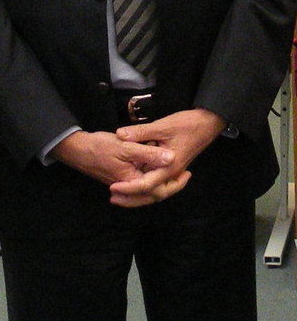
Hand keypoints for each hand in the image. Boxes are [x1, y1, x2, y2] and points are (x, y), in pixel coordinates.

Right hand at [52, 129, 175, 193]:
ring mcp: (124, 184)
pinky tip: (152, 169)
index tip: (187, 172)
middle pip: (155, 193)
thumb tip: (172, 159)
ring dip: (161, 184)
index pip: (160, 189)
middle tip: (185, 176)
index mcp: (134, 181)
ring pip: (147, 189)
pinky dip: (149, 180)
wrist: (77, 149)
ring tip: (174, 174)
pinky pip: (139, 184)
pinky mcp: (120, 179)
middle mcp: (130, 187)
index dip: (176, 182)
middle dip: (171, 186)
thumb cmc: (100, 147)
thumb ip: (149, 153)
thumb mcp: (126, 146)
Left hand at [109, 108, 225, 206]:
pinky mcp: (171, 166)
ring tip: (119, 191)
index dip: (129, 188)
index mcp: (169, 167)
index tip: (113, 187)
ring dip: (138, 191)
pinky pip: (157, 179)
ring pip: (155, 188)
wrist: (207, 123)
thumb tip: (120, 135)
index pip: (147, 185)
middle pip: (151, 193)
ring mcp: (172, 171)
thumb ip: (140, 132)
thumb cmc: (187, 125)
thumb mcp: (161, 126)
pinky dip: (145, 182)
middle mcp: (171, 173)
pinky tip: (132, 178)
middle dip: (133, 197)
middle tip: (113, 197)